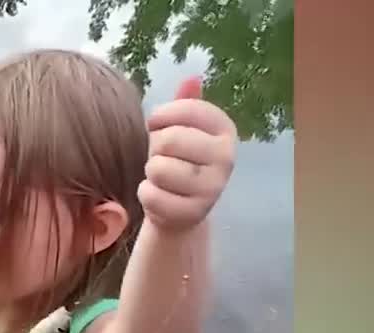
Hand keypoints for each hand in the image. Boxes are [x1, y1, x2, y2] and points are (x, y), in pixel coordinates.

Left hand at [139, 76, 237, 232]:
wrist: (180, 208)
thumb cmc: (178, 159)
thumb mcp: (183, 129)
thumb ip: (186, 104)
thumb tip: (192, 78)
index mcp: (224, 128)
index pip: (186, 109)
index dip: (160, 116)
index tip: (156, 125)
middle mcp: (227, 157)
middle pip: (170, 140)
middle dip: (154, 148)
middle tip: (161, 156)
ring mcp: (213, 188)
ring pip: (159, 169)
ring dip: (150, 172)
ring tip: (160, 176)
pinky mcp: (194, 214)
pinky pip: (152, 196)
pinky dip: (146, 195)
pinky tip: (158, 194)